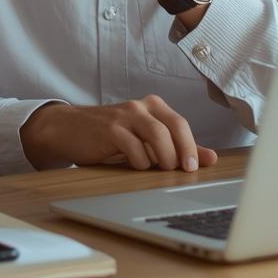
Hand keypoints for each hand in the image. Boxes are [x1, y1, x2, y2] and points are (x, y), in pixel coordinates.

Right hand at [20, 97, 218, 171]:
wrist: (68, 129)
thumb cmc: (109, 135)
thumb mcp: (143, 139)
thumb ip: (176, 146)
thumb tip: (210, 158)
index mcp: (153, 106)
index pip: (181, 124)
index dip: (192, 146)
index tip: (196, 166)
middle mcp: (141, 106)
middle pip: (174, 125)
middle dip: (185, 150)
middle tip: (186, 170)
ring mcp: (125, 116)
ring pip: (157, 134)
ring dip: (164, 157)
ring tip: (162, 170)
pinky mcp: (109, 129)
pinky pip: (133, 147)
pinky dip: (140, 161)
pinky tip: (135, 166)